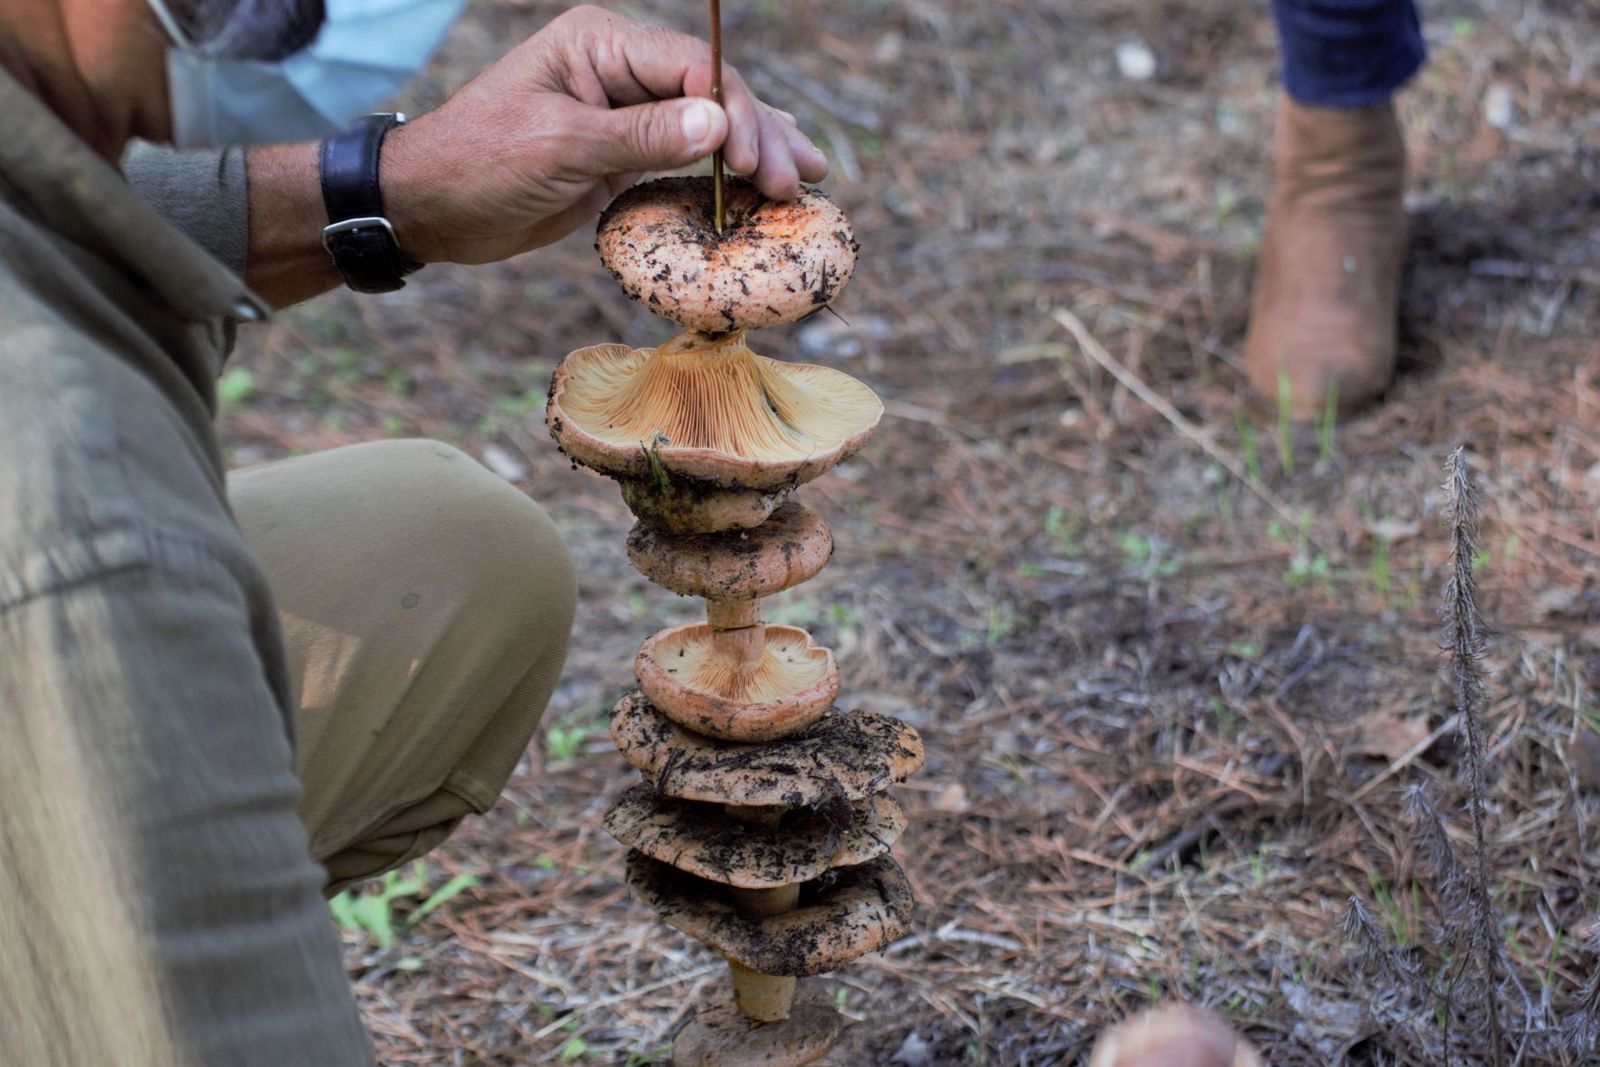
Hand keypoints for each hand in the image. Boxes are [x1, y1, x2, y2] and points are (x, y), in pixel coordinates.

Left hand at [381, 4, 827, 265]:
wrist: (429, 206)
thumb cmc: (478, 165)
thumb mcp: (560, 148)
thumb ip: (640, 136)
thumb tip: (719, 124)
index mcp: (600, 42)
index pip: (690, 66)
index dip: (733, 111)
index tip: (754, 164)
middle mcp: (618, 67)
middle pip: (711, 92)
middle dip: (759, 135)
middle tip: (798, 182)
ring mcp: (624, 109)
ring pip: (710, 122)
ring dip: (759, 150)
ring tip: (808, 179)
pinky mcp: (623, 151)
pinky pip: (687, 153)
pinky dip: (726, 172)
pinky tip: (766, 186)